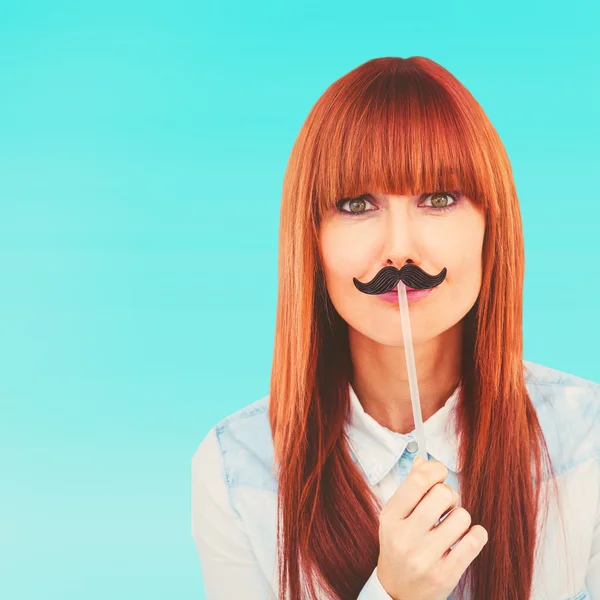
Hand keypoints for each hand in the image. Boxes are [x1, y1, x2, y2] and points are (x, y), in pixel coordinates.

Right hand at [376, 456, 487, 599]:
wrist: (398, 593)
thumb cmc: (399, 547)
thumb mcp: (395, 517)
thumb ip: (410, 488)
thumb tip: (424, 461)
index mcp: (391, 518)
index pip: (417, 481)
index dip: (435, 469)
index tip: (440, 472)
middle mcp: (405, 536)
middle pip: (443, 494)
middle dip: (449, 495)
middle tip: (444, 506)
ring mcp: (425, 557)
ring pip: (462, 516)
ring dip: (461, 518)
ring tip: (451, 528)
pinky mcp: (446, 574)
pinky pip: (474, 540)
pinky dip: (476, 534)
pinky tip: (466, 538)